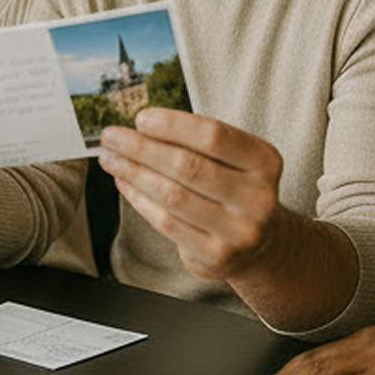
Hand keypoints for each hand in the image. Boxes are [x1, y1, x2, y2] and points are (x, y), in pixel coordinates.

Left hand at [95, 107, 291, 280]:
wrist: (261, 244)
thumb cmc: (235, 189)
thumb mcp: (234, 159)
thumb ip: (197, 143)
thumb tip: (139, 128)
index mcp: (264, 161)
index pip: (213, 136)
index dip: (173, 125)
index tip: (140, 118)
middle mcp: (257, 197)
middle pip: (188, 166)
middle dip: (142, 148)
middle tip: (111, 137)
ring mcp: (238, 231)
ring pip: (173, 195)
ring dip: (133, 173)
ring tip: (110, 159)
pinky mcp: (215, 256)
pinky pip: (167, 222)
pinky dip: (139, 199)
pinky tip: (124, 183)